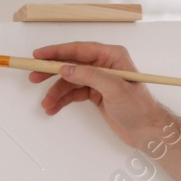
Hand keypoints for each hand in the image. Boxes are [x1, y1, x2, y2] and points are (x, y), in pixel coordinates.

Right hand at [30, 41, 170, 148]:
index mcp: (112, 56)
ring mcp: (99, 80)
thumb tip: (65, 68)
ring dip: (56, 92)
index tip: (39, 55)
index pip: (79, 49)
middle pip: (71, 64)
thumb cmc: (138, 107)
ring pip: (70, 82)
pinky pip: (74, 93)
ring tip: (46, 104)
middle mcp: (104, 65)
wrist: (147, 130)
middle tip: (33, 77)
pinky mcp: (95, 94)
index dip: (57, 51)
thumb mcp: (114, 88)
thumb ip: (89, 75)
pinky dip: (63, 100)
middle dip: (52, 72)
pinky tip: (53, 108)